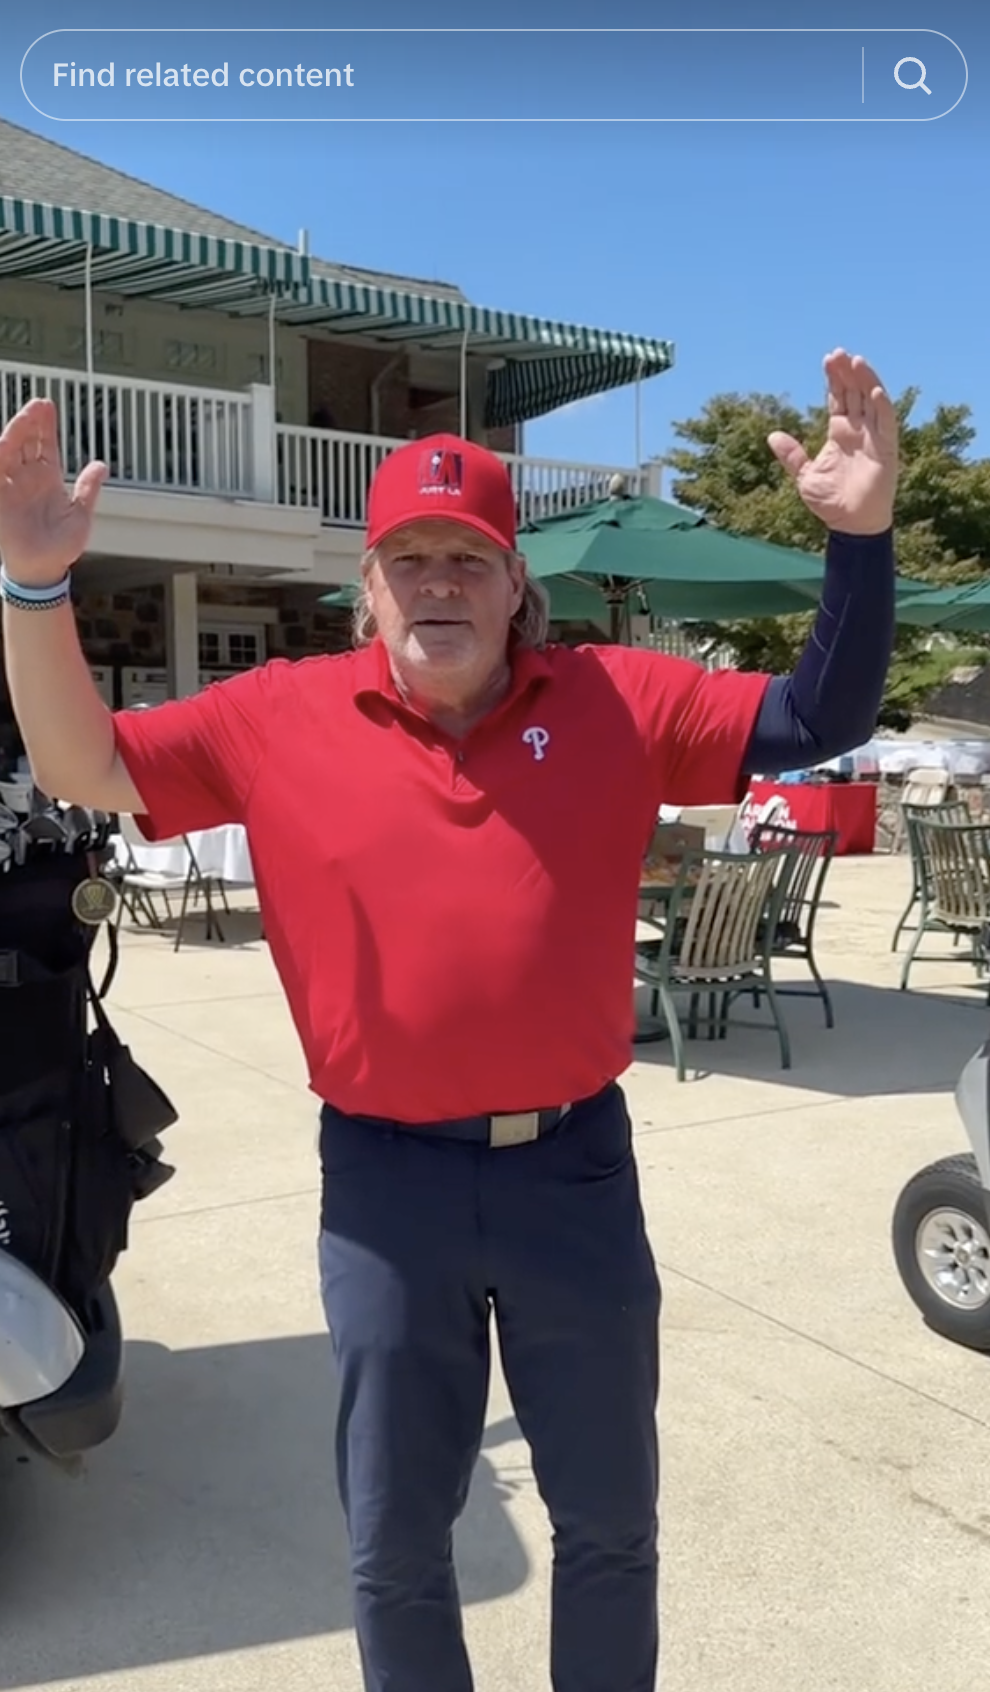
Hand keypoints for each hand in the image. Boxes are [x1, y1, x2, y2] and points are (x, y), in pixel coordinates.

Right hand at [0, 398, 106, 585]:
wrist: (43, 570)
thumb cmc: (62, 548)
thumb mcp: (80, 515)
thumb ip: (89, 488)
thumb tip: (101, 464)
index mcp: (48, 479)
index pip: (45, 444)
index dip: (46, 425)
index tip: (47, 406)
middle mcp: (28, 477)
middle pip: (26, 440)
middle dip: (31, 422)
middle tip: (38, 405)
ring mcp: (11, 485)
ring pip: (10, 449)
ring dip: (16, 431)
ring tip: (26, 417)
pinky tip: (3, 440)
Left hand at [767, 349, 897, 535]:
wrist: (850, 525)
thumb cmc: (830, 503)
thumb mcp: (805, 476)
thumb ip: (791, 455)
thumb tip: (772, 435)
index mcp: (839, 434)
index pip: (838, 398)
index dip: (834, 379)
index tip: (827, 360)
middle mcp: (858, 431)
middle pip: (855, 393)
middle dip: (847, 373)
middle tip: (838, 352)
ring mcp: (874, 437)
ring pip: (872, 401)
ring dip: (866, 380)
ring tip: (855, 360)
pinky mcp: (887, 449)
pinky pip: (887, 422)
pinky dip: (882, 406)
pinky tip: (874, 390)